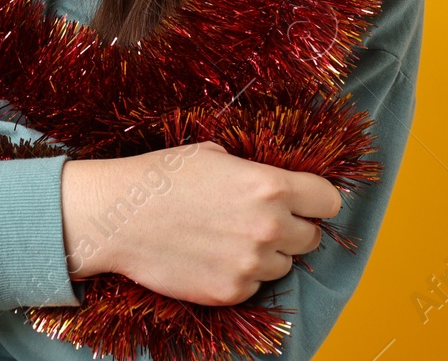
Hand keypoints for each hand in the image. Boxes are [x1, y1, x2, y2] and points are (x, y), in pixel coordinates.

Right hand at [59, 142, 341, 305]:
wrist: (118, 216)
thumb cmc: (163, 177)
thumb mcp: (214, 155)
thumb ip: (254, 172)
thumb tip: (278, 184)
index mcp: (269, 186)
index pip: (328, 201)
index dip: (317, 201)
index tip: (307, 202)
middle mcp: (268, 227)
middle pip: (311, 238)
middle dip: (292, 229)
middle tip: (261, 221)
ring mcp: (250, 264)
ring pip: (283, 265)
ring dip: (266, 254)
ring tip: (230, 238)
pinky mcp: (230, 292)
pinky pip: (254, 285)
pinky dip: (241, 274)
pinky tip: (213, 256)